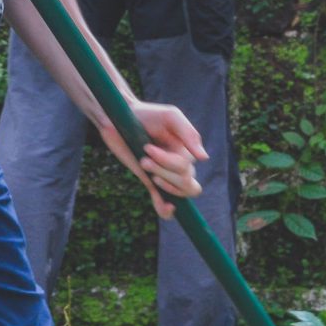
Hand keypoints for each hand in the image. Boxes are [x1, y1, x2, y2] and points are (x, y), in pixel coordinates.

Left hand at [96, 101, 204, 219]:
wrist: (121, 119)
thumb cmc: (148, 115)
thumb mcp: (171, 117)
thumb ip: (189, 134)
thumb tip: (203, 158)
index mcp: (186, 151)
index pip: (186, 168)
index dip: (167, 162)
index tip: (148, 147)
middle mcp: (178, 165)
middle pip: (185, 182)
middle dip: (163, 171)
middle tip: (144, 158)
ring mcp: (164, 175)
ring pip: (177, 193)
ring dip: (163, 183)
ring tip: (144, 165)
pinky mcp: (150, 181)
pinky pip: (163, 203)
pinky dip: (165, 210)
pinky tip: (165, 206)